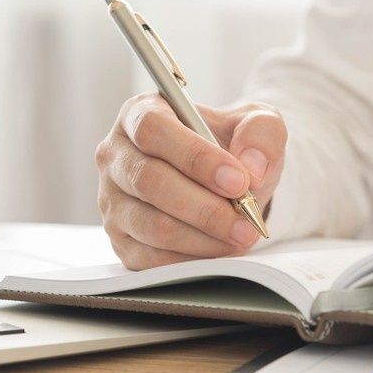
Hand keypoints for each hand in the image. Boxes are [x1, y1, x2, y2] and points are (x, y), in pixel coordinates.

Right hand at [95, 93, 285, 268]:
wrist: (224, 182)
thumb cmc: (231, 146)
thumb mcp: (255, 124)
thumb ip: (260, 132)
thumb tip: (251, 166)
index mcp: (140, 113)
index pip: (153, 130)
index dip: (195, 157)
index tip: (238, 181)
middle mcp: (116, 155)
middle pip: (148, 181)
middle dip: (204, 207)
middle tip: (246, 219)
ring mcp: (112, 200)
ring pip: (152, 224)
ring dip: (203, 237)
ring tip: (240, 235)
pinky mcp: (120, 239)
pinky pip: (151, 257)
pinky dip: (191, 259)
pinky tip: (220, 250)